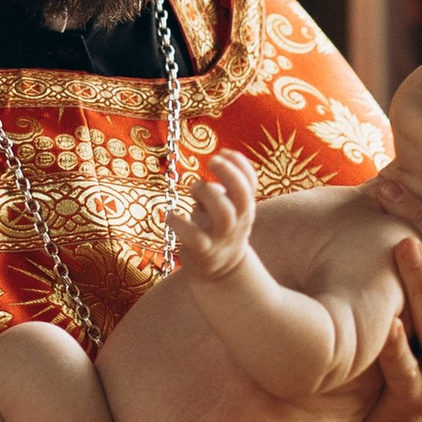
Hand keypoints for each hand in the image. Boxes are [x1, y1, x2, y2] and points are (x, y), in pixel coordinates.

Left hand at [171, 149, 257, 281]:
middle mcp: (237, 222)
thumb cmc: (219, 229)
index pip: (251, 183)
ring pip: (223, 215)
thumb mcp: (228, 206)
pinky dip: (180, 223)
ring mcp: (221, 237)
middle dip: (228, 173)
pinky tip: (170, 214)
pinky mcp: (203, 251)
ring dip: (208, 194)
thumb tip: (220, 158)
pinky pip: (194, 237)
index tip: (223, 151)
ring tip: (194, 188)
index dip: (241, 164)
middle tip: (212, 159)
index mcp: (244, 207)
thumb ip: (225, 185)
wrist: (221, 271)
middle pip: (241, 196)